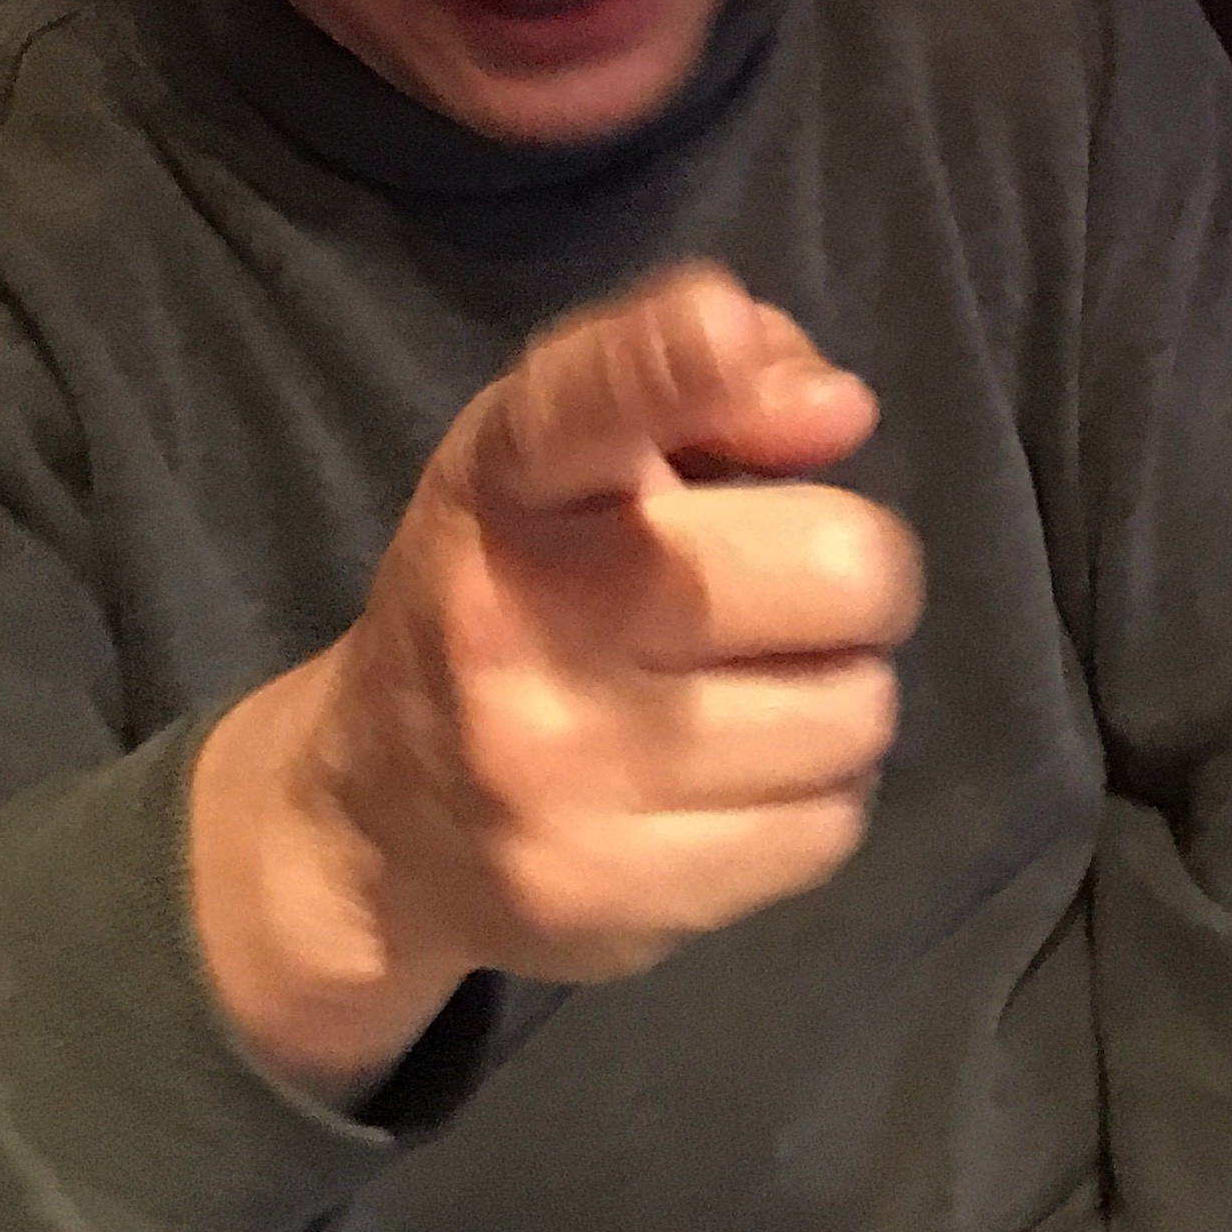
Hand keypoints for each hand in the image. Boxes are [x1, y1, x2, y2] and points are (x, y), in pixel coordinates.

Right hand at [189, 263, 916, 1103]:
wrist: (376, 820)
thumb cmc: (520, 586)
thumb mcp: (571, 452)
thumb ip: (708, 382)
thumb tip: (837, 412)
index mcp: (509, 480)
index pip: (589, 399)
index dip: (669, 359)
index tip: (721, 329)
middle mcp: (518, 622)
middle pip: (836, 567)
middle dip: (855, 570)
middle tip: (792, 590)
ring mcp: (560, 776)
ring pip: (855, 710)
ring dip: (836, 691)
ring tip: (749, 688)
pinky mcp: (610, 902)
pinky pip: (831, 829)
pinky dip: (814, 798)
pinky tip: (733, 777)